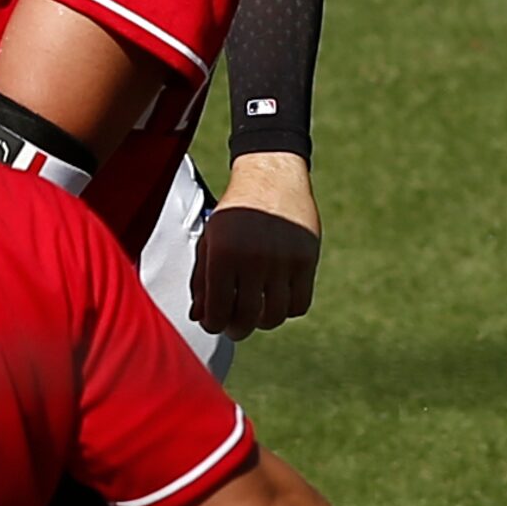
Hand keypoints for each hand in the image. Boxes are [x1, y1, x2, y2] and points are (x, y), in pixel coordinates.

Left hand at [191, 153, 321, 335]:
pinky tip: (276, 298)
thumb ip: (202, 279)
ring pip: (274, 316)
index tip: (215, 323)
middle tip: (234, 326)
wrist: (271, 177)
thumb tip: (199, 318)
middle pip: (246, 319)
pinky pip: (299, 304)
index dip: (214, 325)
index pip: (217, 312)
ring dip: (262, 321)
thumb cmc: (236, 210)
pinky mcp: (307, 260)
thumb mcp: (210, 239)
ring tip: (256, 312)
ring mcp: (282, 261)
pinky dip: (287, 309)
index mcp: (223, 254)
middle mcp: (253, 259)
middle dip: (237, 329)